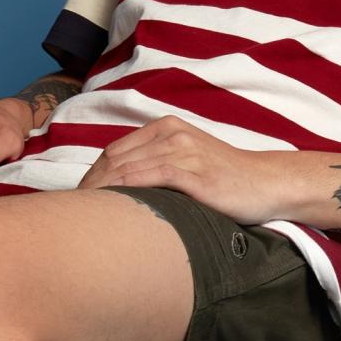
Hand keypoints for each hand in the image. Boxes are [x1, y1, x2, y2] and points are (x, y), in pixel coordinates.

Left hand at [77, 116, 286, 224]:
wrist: (266, 183)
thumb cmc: (224, 178)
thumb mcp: (186, 160)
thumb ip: (155, 164)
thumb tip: (118, 187)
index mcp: (166, 127)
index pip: (114, 151)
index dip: (91, 175)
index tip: (78, 199)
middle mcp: (172, 134)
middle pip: (115, 159)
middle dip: (90, 185)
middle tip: (73, 211)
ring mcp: (184, 152)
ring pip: (129, 168)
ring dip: (103, 191)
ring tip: (86, 214)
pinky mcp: (196, 173)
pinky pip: (153, 178)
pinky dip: (129, 191)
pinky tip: (114, 208)